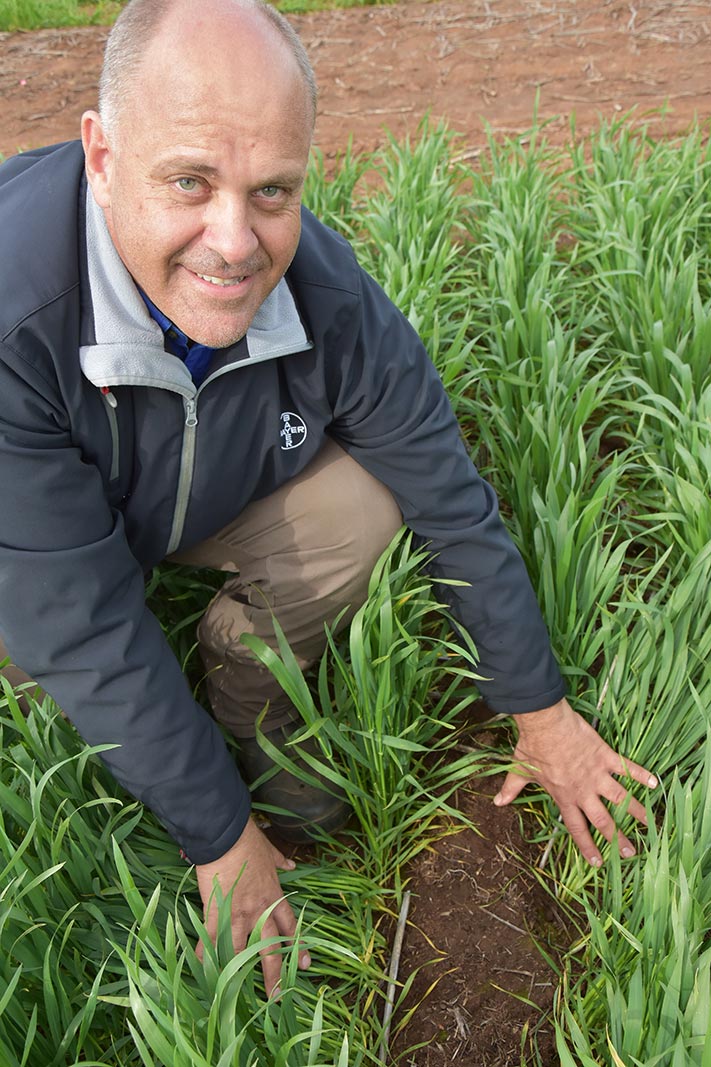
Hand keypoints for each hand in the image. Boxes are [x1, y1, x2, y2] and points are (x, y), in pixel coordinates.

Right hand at [195, 817, 309, 996]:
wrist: (226, 836)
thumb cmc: (247, 840)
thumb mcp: (269, 850)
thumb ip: (280, 861)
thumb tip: (290, 864)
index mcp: (273, 895)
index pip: (289, 925)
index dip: (297, 945)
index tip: (305, 963)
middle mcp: (258, 909)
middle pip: (270, 947)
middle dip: (274, 973)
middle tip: (277, 996)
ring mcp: (237, 913)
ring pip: (241, 951)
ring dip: (239, 973)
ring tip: (237, 994)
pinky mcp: (216, 912)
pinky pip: (211, 939)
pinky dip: (206, 955)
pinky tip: (203, 971)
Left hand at [493, 698, 657, 865]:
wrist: (545, 723)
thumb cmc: (532, 747)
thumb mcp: (519, 770)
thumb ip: (511, 789)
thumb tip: (497, 802)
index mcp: (564, 797)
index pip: (576, 828)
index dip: (587, 846)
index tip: (598, 862)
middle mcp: (583, 790)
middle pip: (603, 821)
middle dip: (618, 839)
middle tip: (631, 853)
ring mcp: (597, 774)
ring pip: (621, 799)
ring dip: (636, 812)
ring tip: (649, 825)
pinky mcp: (605, 757)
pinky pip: (627, 768)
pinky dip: (641, 774)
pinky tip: (655, 782)